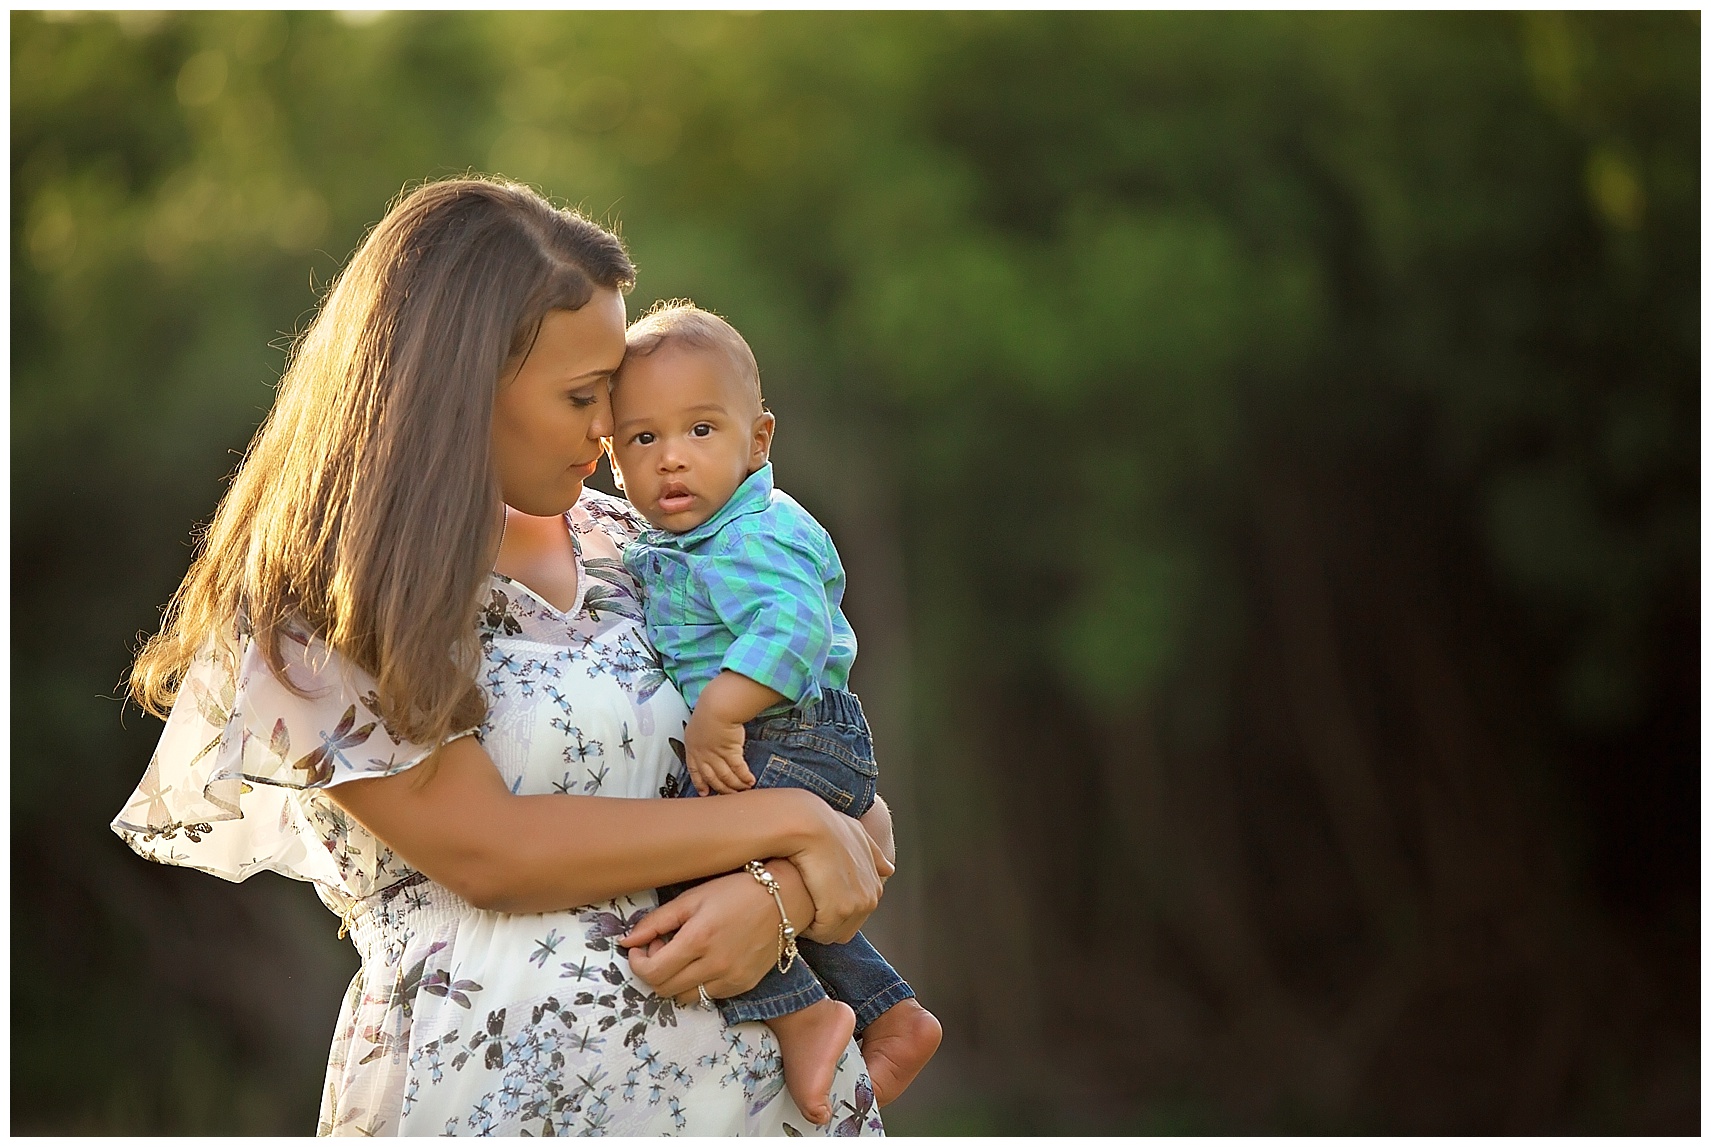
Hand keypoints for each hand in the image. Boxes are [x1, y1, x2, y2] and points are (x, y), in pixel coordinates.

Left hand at [619, 872, 779, 1000]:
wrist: (784, 899)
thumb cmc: (736, 891)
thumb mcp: (692, 898)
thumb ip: (656, 921)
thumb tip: (627, 941)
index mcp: (698, 939)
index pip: (652, 973)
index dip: (637, 964)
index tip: (640, 949)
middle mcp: (714, 965)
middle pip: (664, 990)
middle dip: (653, 972)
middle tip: (660, 949)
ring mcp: (730, 979)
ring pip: (685, 998)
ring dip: (674, 981)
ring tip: (682, 956)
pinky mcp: (743, 986)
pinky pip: (707, 996)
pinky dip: (697, 983)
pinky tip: (703, 961)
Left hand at [685, 709, 753, 794]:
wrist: (717, 707)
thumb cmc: (709, 709)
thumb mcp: (699, 723)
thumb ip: (703, 735)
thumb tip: (712, 738)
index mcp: (693, 748)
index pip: (695, 771)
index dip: (700, 783)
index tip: (704, 792)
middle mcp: (703, 755)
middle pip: (712, 778)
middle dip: (721, 788)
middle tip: (729, 794)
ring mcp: (716, 756)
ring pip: (726, 776)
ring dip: (735, 785)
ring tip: (743, 789)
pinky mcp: (730, 753)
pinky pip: (738, 769)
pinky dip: (744, 776)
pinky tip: (750, 780)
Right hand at [788, 799, 893, 944]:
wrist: (811, 825)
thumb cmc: (826, 827)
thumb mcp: (857, 835)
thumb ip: (873, 853)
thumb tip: (889, 869)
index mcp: (874, 885)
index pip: (853, 916)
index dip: (830, 910)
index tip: (813, 899)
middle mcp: (871, 898)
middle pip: (844, 929)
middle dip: (824, 922)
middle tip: (803, 906)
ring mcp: (858, 905)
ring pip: (832, 933)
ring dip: (815, 925)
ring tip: (796, 908)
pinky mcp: (841, 910)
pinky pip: (821, 932)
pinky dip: (807, 927)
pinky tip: (793, 909)